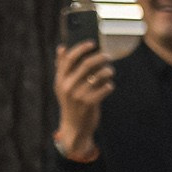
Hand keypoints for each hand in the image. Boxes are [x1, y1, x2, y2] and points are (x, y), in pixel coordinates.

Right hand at [53, 41, 113, 156]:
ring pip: (98, 75)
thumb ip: (62, 67)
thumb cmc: (71, 103)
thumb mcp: (63, 86)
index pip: (70, 58)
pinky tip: (109, 86)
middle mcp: (68, 86)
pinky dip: (109, 85)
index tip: (93, 43)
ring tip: (110, 71)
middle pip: (87, 64)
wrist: (74, 128)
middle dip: (100, 57)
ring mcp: (78, 95)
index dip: (82, 48)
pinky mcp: (89, 104)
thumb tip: (62, 47)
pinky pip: (104, 88)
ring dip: (107, 71)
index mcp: (60, 80)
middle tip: (108, 56)